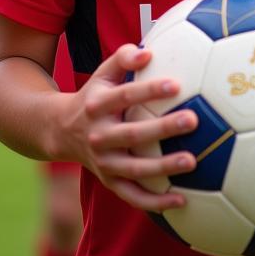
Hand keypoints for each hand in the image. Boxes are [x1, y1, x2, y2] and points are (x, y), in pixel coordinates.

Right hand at [56, 43, 197, 211]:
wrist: (61, 131)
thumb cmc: (95, 95)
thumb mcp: (102, 73)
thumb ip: (123, 58)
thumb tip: (147, 53)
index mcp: (98, 106)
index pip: (125, 96)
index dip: (149, 90)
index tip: (176, 84)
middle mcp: (99, 136)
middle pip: (133, 134)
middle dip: (163, 129)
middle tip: (193, 120)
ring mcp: (103, 163)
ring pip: (135, 169)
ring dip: (163, 167)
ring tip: (192, 161)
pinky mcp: (109, 182)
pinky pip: (133, 196)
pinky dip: (156, 202)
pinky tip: (183, 200)